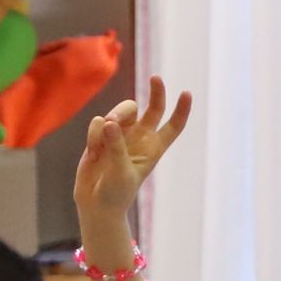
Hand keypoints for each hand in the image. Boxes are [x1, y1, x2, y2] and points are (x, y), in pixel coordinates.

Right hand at [72, 78, 193, 226]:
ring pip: (121, 110)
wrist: (95, 203)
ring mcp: (121, 134)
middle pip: (153, 107)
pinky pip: (97, 122)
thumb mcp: (120, 172)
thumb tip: (109, 123)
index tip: (187, 93)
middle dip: (156, 91)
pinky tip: (93, 153)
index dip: (182, 110)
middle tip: (156, 77)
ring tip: (101, 141)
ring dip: (112, 118)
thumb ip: (116, 147)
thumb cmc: (115, 193)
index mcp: (153, 148)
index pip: (173, 126)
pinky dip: (93, 136)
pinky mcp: (101, 134)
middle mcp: (140, 137)